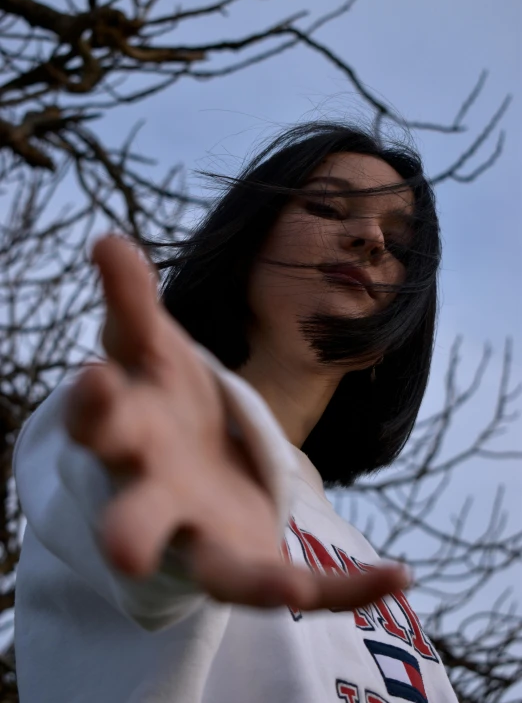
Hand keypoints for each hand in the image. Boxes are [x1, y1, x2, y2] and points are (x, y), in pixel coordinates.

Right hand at [65, 235, 409, 610]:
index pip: (101, 421)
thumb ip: (131, 299)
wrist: (181, 463)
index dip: (93, 404)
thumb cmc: (160, 400)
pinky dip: (342, 587)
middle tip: (122, 549)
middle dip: (132, 530)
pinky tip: (396, 573)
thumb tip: (107, 237)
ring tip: (291, 591)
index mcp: (129, 433)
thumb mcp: (149, 346)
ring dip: (252, 582)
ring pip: (217, 571)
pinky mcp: (248, 557)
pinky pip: (293, 583)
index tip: (94, 377)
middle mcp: (157, 494)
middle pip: (139, 517)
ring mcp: (202, 534)